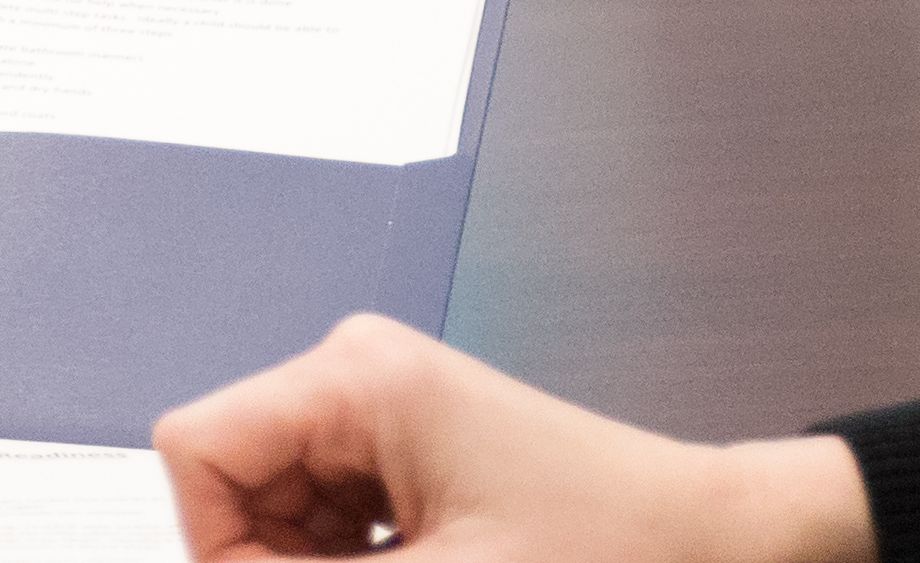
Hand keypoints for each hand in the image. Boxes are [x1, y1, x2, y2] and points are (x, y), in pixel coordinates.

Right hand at [156, 316, 873, 562]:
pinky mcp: (411, 450)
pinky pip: (329, 519)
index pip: (197, 448)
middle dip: (280, 561)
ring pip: (279, 512)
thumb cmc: (614, 549)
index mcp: (354, 377)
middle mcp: (356, 374)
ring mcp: (383, 410)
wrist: (722, 545)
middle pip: (237, 484)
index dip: (218, 544)